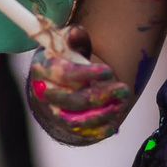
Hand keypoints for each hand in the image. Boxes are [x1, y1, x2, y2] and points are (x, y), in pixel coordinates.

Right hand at [27, 27, 134, 144]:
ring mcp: (52, 113)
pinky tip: (116, 120)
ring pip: (76, 121)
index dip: (87, 74)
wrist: (52, 84)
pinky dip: (100, 129)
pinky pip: (82, 134)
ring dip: (103, 113)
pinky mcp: (63, 128)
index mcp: (43, 70)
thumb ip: (75, 39)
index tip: (109, 72)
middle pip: (72, 101)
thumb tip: (76, 33)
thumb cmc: (64, 60)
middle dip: (101, 96)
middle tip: (124, 89)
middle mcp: (44, 94)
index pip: (64, 75)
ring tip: (122, 102)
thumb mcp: (66, 45)